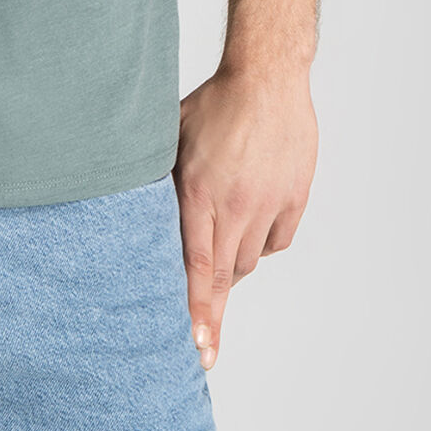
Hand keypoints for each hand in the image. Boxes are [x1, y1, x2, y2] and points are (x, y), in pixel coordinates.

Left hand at [172, 63, 317, 371]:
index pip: (196, 266)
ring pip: (248, 260)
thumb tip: (136, 217)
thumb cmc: (214, 103)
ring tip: (217, 247)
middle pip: (223, 276)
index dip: (195, 310)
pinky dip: (259, 243)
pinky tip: (248, 222)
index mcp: (200, 191)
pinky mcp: (294, 200)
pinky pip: (274, 242)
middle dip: (211, 318)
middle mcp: (238, 205)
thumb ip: (159, 181)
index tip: (195, 346)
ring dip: (231, 266)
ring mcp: (270, 205)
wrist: (269, 78)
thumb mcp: (170, 137)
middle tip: (203, 352)